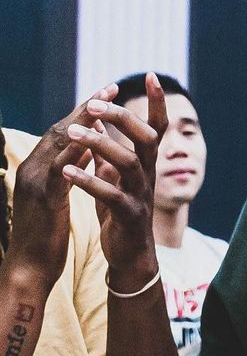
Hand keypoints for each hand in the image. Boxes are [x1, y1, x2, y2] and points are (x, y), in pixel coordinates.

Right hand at [5, 83, 117, 287]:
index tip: (105, 94)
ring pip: (59, 143)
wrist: (28, 268)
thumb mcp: (56, 198)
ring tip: (106, 104)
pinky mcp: (43, 198)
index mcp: (37, 168)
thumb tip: (84, 149)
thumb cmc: (44, 235)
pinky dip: (77, 153)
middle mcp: (32, 169)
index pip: (62, 133)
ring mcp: (35, 182)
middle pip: (60, 130)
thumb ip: (67, 173)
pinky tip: (96, 141)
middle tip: (109, 87)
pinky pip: (60, 169)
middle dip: (86, 107)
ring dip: (83, 122)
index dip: (84, 112)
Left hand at [61, 74, 166, 289]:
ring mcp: (141, 195)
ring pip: (128, 163)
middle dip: (123, 118)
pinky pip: (111, 196)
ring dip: (101, 145)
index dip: (157, 103)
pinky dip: (89, 182)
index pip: (156, 127)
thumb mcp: (114, 175)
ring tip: (72, 134)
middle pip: (146, 139)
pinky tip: (67, 171)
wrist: (130, 255)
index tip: (152, 77)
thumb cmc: (120, 212)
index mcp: (144, 163)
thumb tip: (98, 117)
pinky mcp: (129, 216)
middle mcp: (148, 175)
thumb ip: (108, 148)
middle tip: (96, 103)